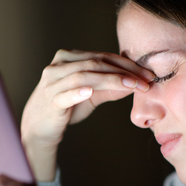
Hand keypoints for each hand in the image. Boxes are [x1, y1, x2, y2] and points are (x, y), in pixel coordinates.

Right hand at [21, 49, 154, 180]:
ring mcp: (52, 83)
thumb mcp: (91, 95)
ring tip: (130, 86)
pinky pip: (65, 94)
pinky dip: (77, 92)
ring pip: (84, 76)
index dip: (127, 64)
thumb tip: (137, 84)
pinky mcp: (50, 101)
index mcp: (68, 58)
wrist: (38, 128)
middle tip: (145, 81)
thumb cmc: (65, 109)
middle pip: (95, 63)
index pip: (102, 57)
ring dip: (110, 80)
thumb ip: (110, 88)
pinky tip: (90, 91)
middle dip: (124, 71)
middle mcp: (58, 66)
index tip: (147, 74)